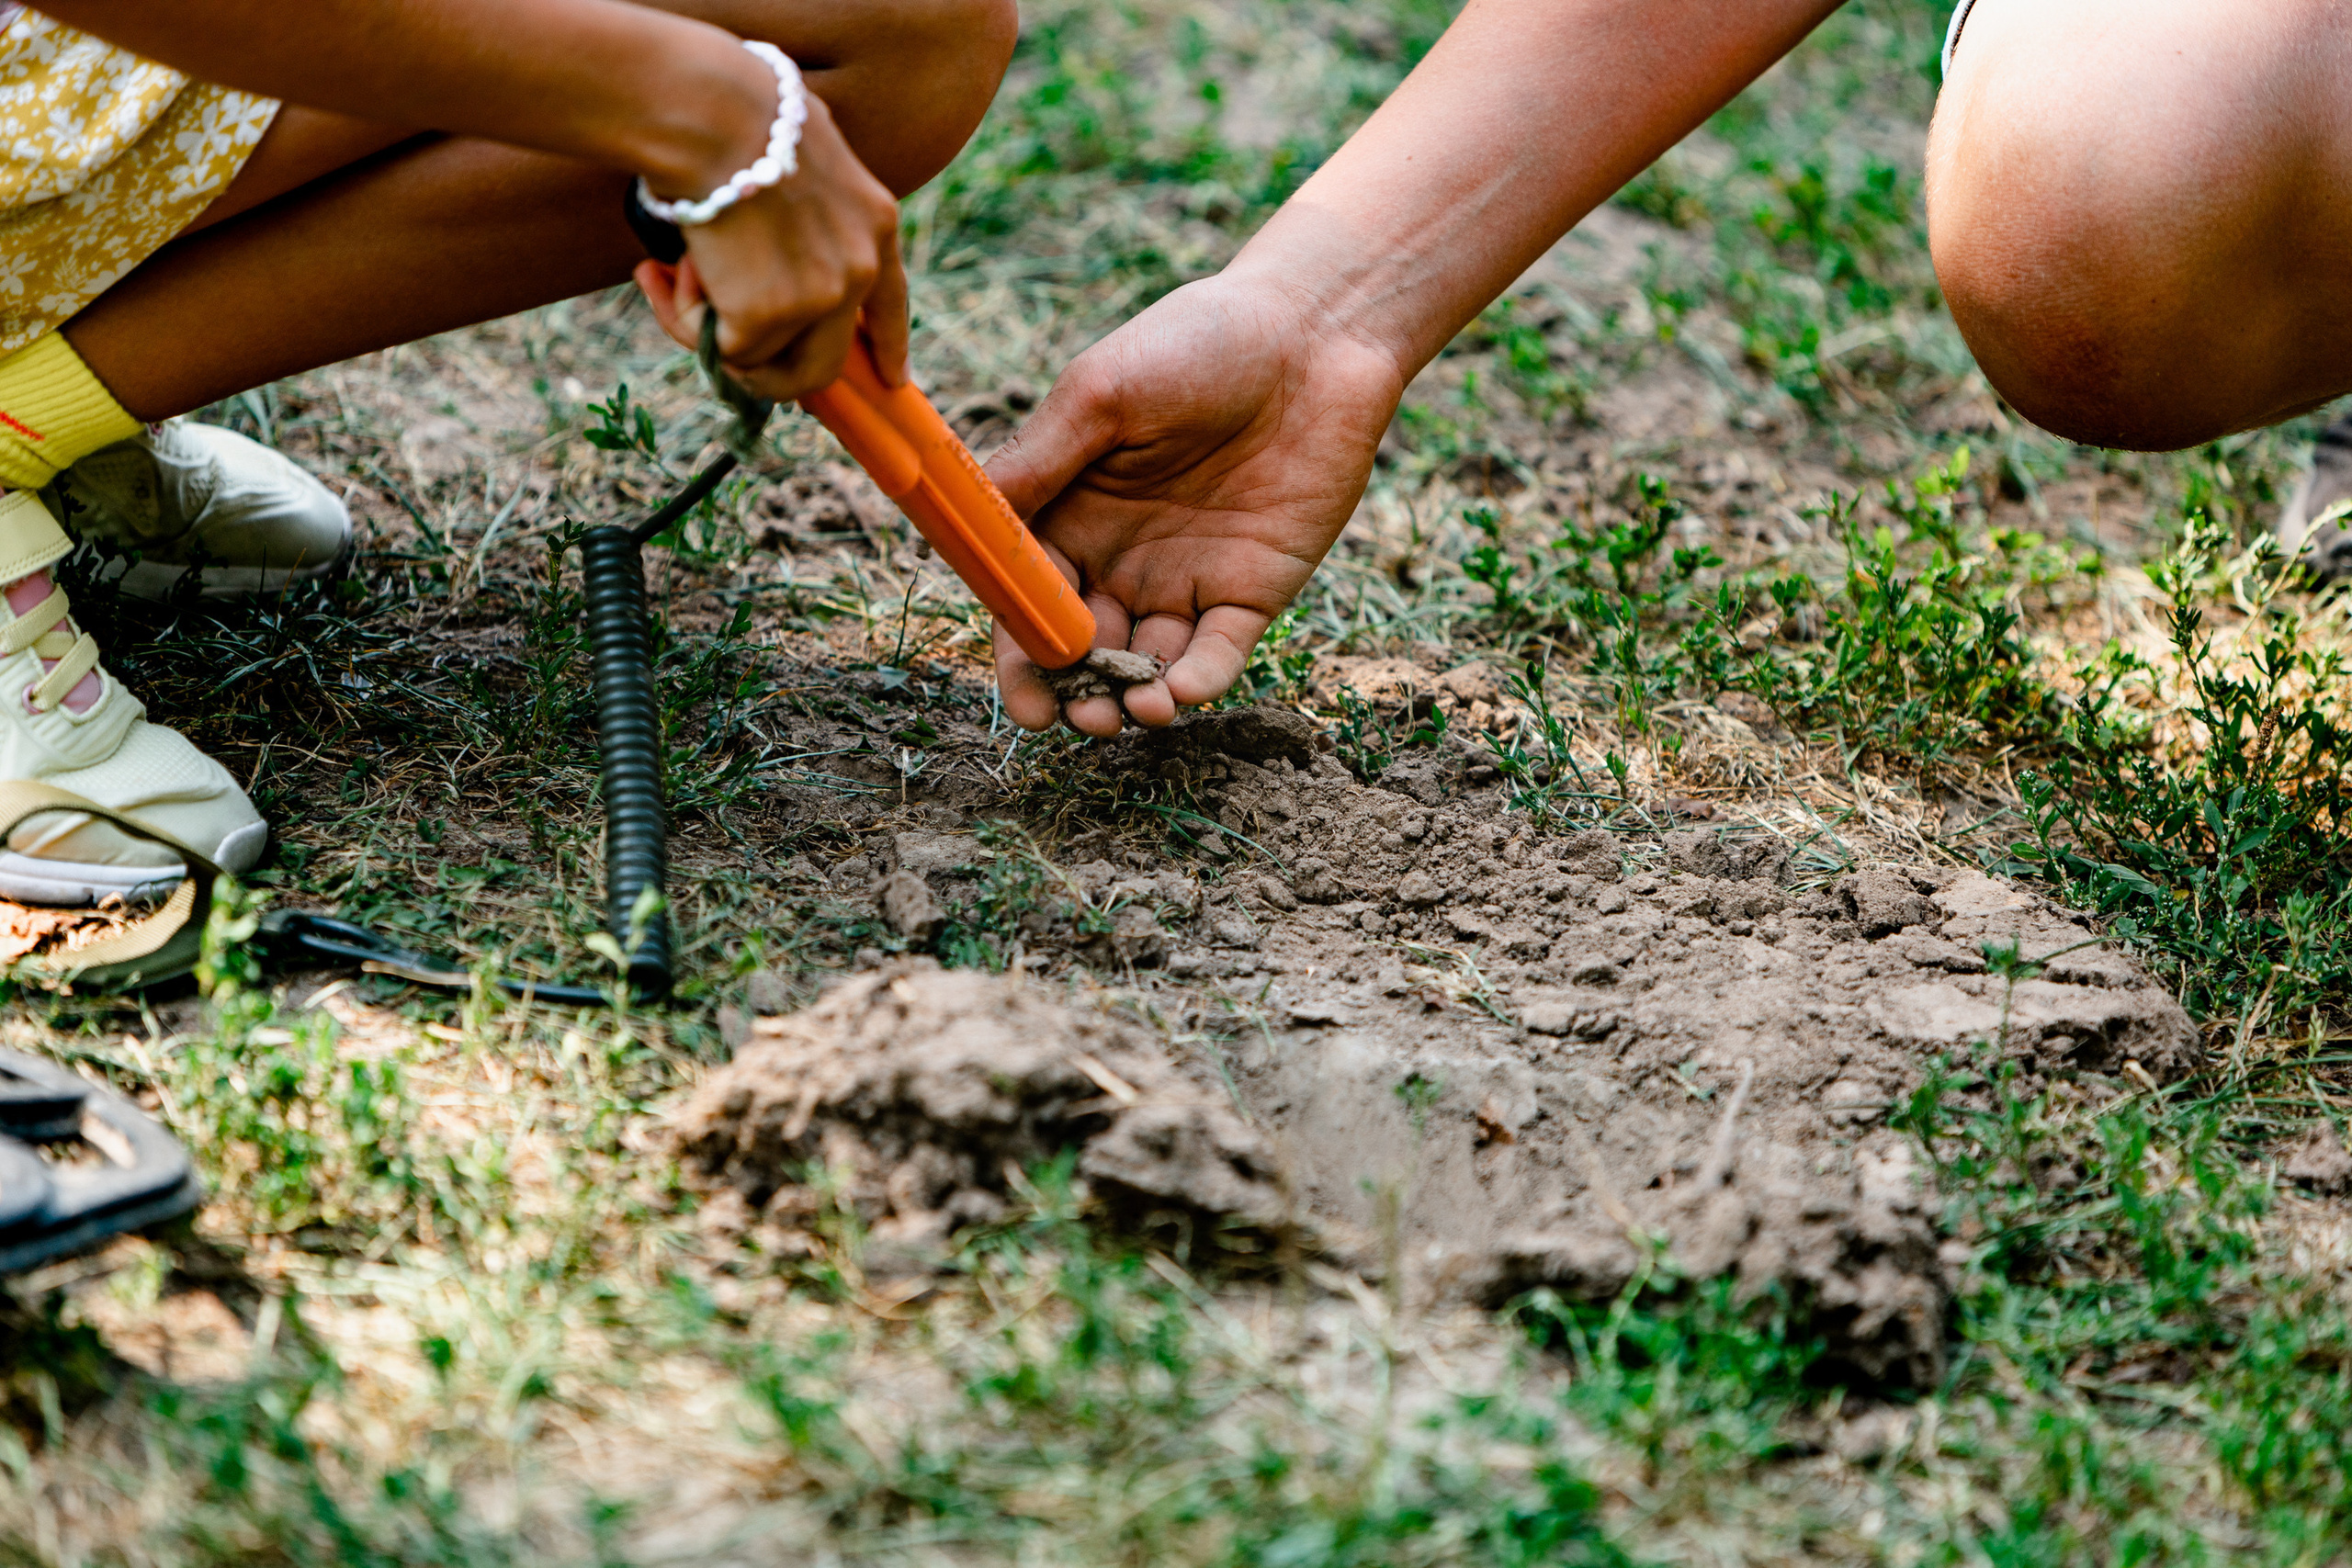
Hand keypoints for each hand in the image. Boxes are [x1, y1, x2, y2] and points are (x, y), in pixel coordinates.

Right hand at [634, 93, 906, 400]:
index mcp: (876, 222)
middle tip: (716, 346)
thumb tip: (767, 251)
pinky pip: (720, 349)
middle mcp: (859, 268)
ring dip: (708, 326)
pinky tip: (668, 270)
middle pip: (824, 364)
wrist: (707, 111)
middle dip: (768, 371)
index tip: (894, 380)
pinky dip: (683, 318)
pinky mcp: (769, 316)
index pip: (892, 302)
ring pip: (760, 361)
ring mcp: (820, 297)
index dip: (888, 346)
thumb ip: (803, 207)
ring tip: (673, 272)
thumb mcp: (797, 154)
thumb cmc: (732, 112)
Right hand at [986, 273, 1404, 734]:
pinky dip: (1198, 680)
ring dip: (1135, 697)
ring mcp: (1187, 578)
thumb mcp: (1100, 392)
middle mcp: (1122, 557)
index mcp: (1071, 512)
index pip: (1030, 597)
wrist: (1313, 334)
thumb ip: (1038, 462)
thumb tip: (968, 522)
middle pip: (1084, 646)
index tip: (1022, 690)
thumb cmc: (1197, 342)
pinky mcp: (1253, 591)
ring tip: (1135, 709)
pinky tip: (1182, 690)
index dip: (1021, 649)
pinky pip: (1218, 652)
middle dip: (1075, 691)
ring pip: (1148, 662)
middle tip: (1077, 716)